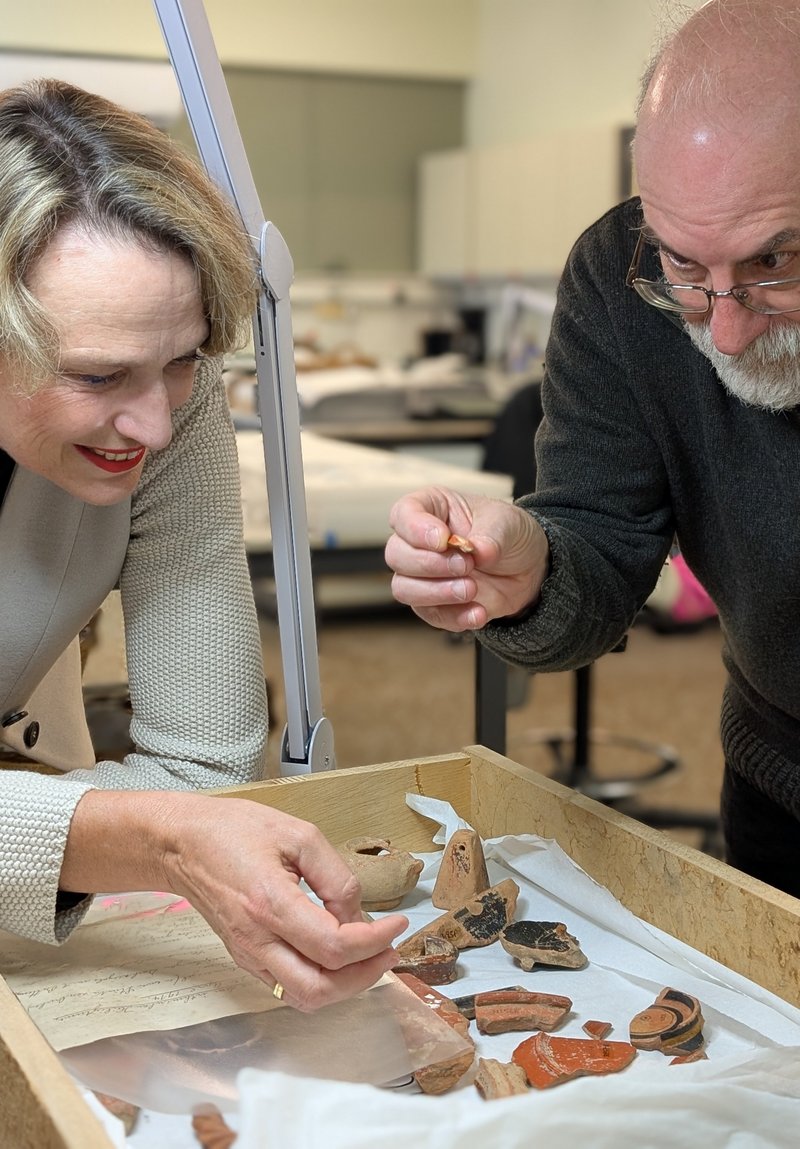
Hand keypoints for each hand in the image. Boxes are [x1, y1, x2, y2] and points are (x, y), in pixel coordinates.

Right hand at [62, 791, 406, 1012]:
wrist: (182, 844)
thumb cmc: (236, 830)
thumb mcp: (297, 834)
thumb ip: (334, 875)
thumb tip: (358, 914)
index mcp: (271, 904)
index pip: (334, 946)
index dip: (375, 941)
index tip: (397, 924)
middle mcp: (256, 939)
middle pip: (319, 989)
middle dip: (364, 976)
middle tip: (388, 950)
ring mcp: (247, 954)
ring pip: (303, 997)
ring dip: (344, 986)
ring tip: (369, 956)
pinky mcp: (244, 958)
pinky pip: (287, 986)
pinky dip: (321, 980)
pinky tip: (337, 954)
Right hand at [386, 486, 548, 631]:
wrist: (528, 568)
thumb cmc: (509, 533)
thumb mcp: (508, 523)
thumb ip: (492, 535)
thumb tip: (478, 550)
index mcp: (432, 509)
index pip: (404, 514)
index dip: (416, 528)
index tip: (443, 539)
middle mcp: (419, 542)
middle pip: (396, 555)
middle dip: (429, 564)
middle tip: (466, 565)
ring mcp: (423, 575)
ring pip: (403, 588)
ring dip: (436, 593)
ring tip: (471, 589)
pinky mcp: (434, 604)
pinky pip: (430, 615)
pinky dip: (454, 617)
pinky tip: (478, 612)